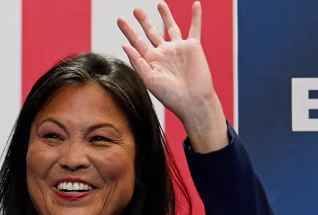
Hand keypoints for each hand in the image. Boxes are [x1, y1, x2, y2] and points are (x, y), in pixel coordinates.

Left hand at [118, 2, 227, 151]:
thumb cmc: (171, 96)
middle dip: (144, 21)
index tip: (120, 20)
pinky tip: (196, 5)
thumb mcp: (149, 80)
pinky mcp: (193, 47)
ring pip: (171, 27)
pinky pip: (194, 28)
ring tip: (160, 4)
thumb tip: (125, 45)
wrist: (193, 102)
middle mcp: (164, 53)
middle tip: (136, 10)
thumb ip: (137, 62)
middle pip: (151, 33)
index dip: (128, 31)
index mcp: (151, 61)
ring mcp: (178, 49)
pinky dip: (196, 17)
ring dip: (166, 15)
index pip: (137, 42)